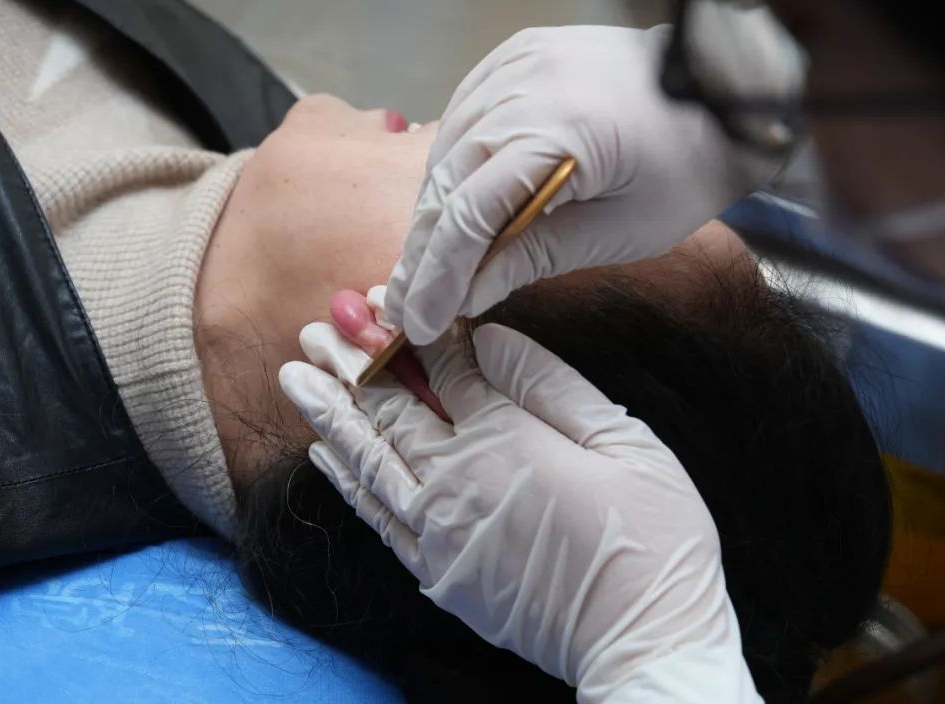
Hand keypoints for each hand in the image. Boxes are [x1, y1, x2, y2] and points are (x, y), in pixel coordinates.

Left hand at [279, 319, 760, 700]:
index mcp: (502, 440)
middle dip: (348, 363)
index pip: (441, 369)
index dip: (410, 331)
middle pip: (387, 409)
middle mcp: (454, 483)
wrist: (643, 640)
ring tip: (293, 377)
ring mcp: (438, 533)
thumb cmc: (651, 536)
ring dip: (326, 415)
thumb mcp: (622, 441)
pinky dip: (344, 482)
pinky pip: (375, 518)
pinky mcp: (438, 574)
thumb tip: (489, 339)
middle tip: (314, 329)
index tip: (383, 303)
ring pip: (365, 461)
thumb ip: (549, 383)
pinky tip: (324, 455)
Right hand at [387, 24, 781, 344]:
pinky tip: (445, 200)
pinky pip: (462, 114)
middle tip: (408, 304)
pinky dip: (450, 161)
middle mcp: (528, 84)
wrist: (723, 91)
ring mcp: (519, 61)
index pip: (471, 213)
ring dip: (432, 210)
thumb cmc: (689, 164)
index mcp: (562, 130)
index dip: (439, 274)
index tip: (422, 321)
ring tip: (423, 265)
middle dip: (423, 250)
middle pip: (446, 180)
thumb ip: (536, 257)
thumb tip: (468, 294)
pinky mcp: (518, 53)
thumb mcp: (622, 230)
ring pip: (446, 148)